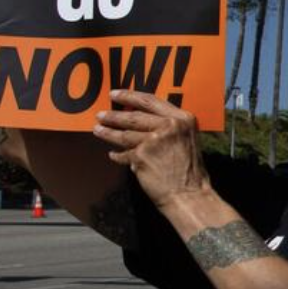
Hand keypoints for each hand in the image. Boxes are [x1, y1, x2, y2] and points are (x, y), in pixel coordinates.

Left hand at [91, 90, 211, 211]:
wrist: (189, 193)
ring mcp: (154, 140)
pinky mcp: (141, 156)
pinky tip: (113, 154)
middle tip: (100, 115)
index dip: (129, 96)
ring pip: (124, 134)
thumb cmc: (189, 170)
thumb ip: (170, 126)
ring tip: (98, 130)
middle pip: (133, 116)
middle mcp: (169, 126)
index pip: (150, 100)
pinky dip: (117, 155)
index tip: (115, 94)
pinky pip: (123, 154)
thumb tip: (141, 119)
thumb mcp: (187, 139)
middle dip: (113, 116)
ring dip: (108, 133)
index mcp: (182, 119)